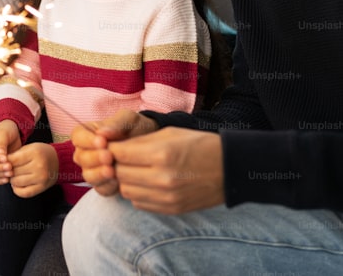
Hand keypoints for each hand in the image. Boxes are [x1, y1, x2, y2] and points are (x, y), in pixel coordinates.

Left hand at [8, 142, 58, 197]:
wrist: (57, 161)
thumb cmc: (39, 153)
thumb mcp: (28, 148)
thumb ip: (14, 156)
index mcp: (34, 153)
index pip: (12, 160)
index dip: (4, 162)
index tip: (2, 163)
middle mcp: (39, 166)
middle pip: (13, 172)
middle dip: (8, 171)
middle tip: (8, 169)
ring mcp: (41, 178)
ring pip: (16, 182)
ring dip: (12, 180)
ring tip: (14, 175)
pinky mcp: (42, 187)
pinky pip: (24, 193)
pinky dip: (17, 189)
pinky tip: (18, 184)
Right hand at [71, 110, 157, 194]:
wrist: (151, 144)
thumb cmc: (135, 128)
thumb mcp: (128, 119)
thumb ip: (116, 124)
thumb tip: (102, 132)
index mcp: (88, 133)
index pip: (78, 136)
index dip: (87, 140)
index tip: (102, 142)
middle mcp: (87, 152)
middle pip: (81, 157)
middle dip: (94, 158)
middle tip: (108, 157)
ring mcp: (94, 170)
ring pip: (88, 175)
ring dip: (98, 174)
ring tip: (111, 171)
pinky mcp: (105, 184)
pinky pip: (101, 189)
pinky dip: (107, 186)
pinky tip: (117, 182)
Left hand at [108, 127, 224, 213]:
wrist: (229, 168)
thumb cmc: (198, 145)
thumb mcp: (169, 133)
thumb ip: (139, 141)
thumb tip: (113, 147)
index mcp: (161, 154)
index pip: (119, 154)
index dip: (112, 148)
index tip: (113, 145)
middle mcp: (162, 178)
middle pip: (119, 173)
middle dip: (117, 164)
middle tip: (123, 158)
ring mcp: (166, 197)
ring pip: (127, 191)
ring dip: (126, 180)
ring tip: (136, 170)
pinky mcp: (171, 209)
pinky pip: (139, 203)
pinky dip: (138, 193)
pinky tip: (147, 182)